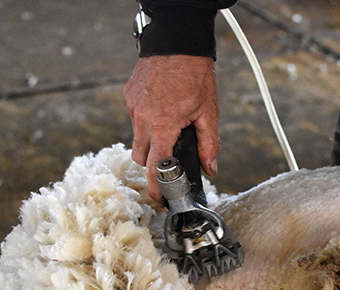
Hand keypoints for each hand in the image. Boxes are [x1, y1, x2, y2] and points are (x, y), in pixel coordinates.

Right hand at [123, 55, 220, 201]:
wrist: (178, 42)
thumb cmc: (195, 74)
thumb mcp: (209, 112)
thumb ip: (210, 145)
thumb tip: (211, 168)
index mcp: (163, 125)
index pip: (155, 166)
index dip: (156, 186)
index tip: (159, 198)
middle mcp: (143, 118)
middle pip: (141, 157)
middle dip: (153, 165)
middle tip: (168, 165)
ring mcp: (133, 106)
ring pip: (137, 138)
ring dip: (150, 142)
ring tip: (169, 131)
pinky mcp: (128, 96)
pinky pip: (135, 119)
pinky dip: (146, 122)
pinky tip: (162, 110)